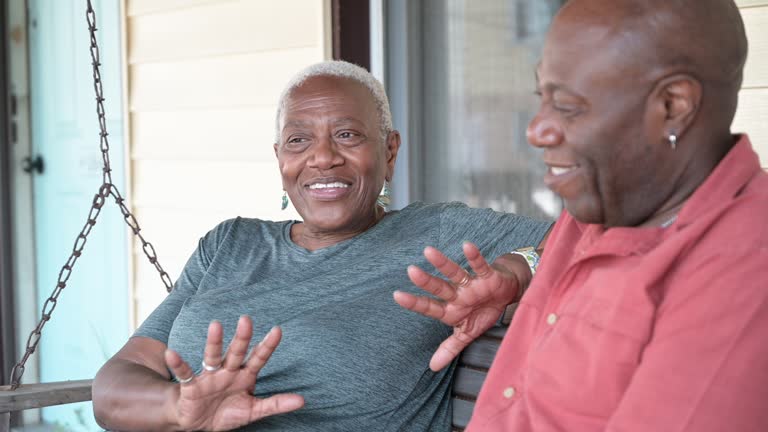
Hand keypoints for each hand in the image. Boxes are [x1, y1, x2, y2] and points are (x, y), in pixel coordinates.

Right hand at [164, 316, 303, 430]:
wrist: (199, 424)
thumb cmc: (227, 412)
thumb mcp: (254, 410)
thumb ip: (276, 403)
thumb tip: (302, 401)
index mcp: (245, 375)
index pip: (258, 358)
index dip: (267, 346)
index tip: (278, 330)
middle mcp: (227, 371)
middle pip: (236, 352)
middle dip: (242, 337)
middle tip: (246, 320)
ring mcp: (209, 377)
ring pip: (212, 356)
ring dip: (214, 342)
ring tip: (216, 325)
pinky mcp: (191, 387)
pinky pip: (184, 374)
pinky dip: (178, 364)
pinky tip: (172, 353)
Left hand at [394, 242, 523, 370]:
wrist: (507, 295)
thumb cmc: (482, 311)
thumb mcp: (467, 334)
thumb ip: (449, 349)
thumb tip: (432, 368)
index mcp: (451, 310)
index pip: (430, 307)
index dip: (414, 303)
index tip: (397, 296)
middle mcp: (457, 295)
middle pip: (439, 288)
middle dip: (426, 281)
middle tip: (410, 271)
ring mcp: (471, 284)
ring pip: (455, 273)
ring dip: (443, 263)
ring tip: (428, 251)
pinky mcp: (487, 276)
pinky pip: (479, 266)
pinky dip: (474, 257)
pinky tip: (466, 246)